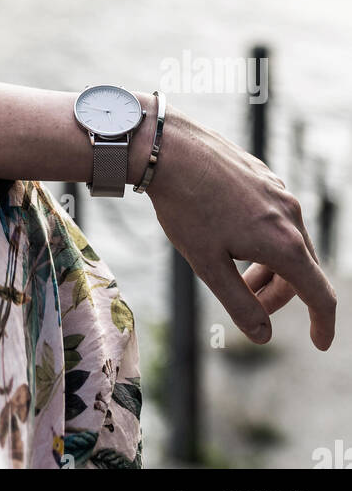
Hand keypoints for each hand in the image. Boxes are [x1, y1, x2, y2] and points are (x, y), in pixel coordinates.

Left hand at [147, 107, 335, 349]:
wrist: (167, 147)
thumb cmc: (185, 207)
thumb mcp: (208, 265)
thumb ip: (240, 305)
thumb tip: (263, 335)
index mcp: (283, 242)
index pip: (319, 294)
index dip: (323, 323)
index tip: (319, 342)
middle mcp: (290, 214)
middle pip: (301, 269)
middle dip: (278, 295)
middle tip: (248, 306)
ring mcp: (278, 191)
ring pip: (288, 241)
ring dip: (269, 267)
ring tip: (236, 275)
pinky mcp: (263, 175)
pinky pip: (275, 217)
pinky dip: (263, 240)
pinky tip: (231, 237)